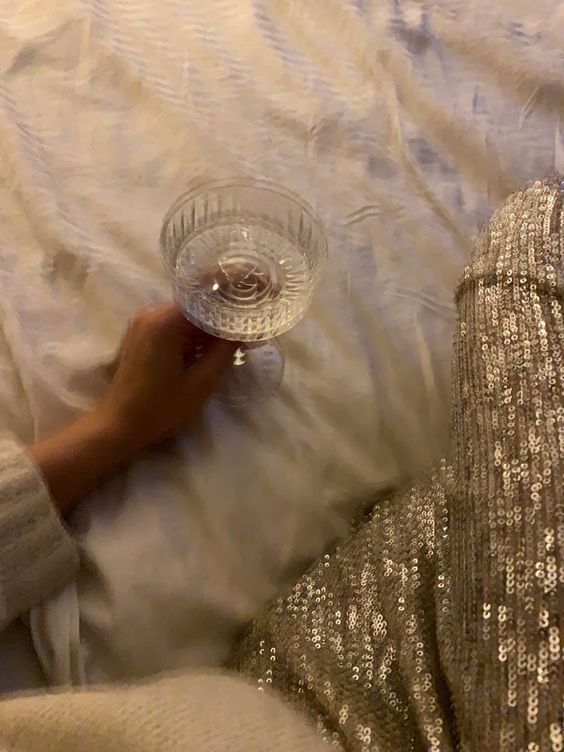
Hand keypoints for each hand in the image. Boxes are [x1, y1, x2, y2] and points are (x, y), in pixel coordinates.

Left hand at [98, 303, 235, 451]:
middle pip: (197, 304)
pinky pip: (173, 324)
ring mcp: (143, 322)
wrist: (119, 425)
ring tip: (231, 342)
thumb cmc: (160, 407)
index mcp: (165, 320)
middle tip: (246, 331)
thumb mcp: (202, 382)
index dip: (233, 303)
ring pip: (186, 315)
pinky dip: (192, 334)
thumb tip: (243, 330)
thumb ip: (225, 351)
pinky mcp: (140, 334)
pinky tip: (207, 350)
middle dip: (222, 316)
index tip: (252, 313)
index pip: (208, 298)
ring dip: (207, 327)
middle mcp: (151, 312)